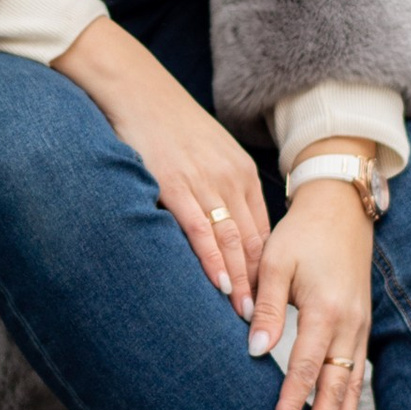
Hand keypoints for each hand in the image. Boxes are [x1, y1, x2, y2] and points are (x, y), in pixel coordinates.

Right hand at [54, 18, 271, 316]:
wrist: (135, 87)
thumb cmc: (166, 124)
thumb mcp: (205, 153)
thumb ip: (218, 187)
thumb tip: (222, 228)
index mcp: (240, 173)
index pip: (264, 231)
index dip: (271, 270)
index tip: (275, 302)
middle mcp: (230, 179)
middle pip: (255, 242)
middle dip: (263, 285)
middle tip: (270, 322)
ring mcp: (204, 182)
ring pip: (233, 241)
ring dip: (242, 282)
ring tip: (247, 316)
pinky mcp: (175, 184)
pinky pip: (200, 230)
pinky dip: (213, 260)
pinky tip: (220, 284)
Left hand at [250, 177, 376, 409]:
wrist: (341, 209)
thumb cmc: (301, 234)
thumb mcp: (275, 261)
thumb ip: (265, 306)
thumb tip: (254, 350)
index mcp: (325, 307)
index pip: (306, 366)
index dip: (294, 403)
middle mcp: (349, 323)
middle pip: (336, 387)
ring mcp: (360, 327)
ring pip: (351, 386)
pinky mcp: (362, 328)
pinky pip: (356, 374)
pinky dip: (350, 405)